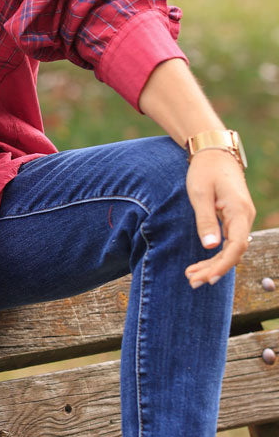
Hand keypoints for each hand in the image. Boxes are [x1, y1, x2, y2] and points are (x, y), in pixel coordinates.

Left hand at [184, 150, 254, 288]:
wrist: (214, 154)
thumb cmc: (205, 171)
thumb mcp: (200, 194)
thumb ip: (206, 220)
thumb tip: (211, 247)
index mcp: (239, 211)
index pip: (236, 246)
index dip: (223, 265)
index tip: (208, 278)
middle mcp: (244, 217)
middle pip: (233, 252)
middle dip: (214, 270)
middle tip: (192, 282)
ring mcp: (241, 219)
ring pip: (230, 250)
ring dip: (212, 265)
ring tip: (191, 277)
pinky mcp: (234, 220)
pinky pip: (228, 243)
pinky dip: (214, 255)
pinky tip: (200, 265)